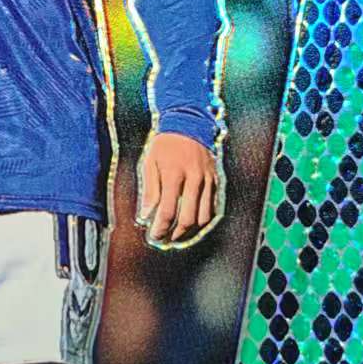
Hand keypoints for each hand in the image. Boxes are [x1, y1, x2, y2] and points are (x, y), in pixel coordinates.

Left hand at [137, 131, 219, 248]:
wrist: (188, 123)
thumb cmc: (165, 145)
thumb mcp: (150, 163)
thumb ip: (149, 192)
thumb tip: (146, 217)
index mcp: (174, 174)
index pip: (167, 211)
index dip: (160, 229)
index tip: (154, 236)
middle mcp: (194, 178)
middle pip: (188, 219)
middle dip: (175, 235)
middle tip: (165, 240)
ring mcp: (208, 180)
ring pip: (204, 217)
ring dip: (191, 232)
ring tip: (178, 236)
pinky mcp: (217, 180)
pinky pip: (214, 208)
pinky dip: (204, 221)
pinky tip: (193, 225)